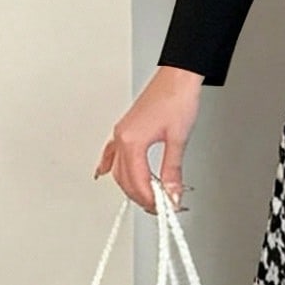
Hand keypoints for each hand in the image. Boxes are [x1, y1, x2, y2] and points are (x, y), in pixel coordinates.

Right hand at [93, 65, 203, 212]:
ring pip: (119, 169)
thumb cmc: (177, 98)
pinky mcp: (127, 129)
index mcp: (132, 140)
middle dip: (141, 197)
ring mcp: (122, 133)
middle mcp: (122, 137)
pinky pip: (111, 152)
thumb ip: (173, 170)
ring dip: (131, 186)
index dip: (151, 199)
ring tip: (149, 197)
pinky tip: (106, 173)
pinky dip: (109, 166)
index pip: (137, 181)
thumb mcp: (178, 139)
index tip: (164, 208)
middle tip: (160, 207)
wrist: (177, 76)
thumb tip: (173, 193)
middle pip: (125, 179)